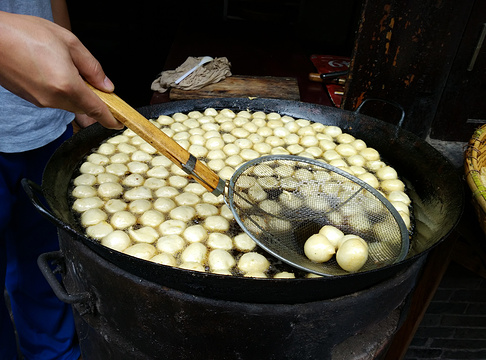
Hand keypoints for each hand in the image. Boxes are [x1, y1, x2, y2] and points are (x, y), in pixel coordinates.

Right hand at [0, 11, 121, 128]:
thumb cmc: (24, 34)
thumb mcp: (69, 42)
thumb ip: (92, 67)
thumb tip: (106, 85)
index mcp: (67, 85)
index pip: (96, 110)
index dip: (110, 119)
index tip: (119, 123)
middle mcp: (53, 99)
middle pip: (83, 108)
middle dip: (92, 99)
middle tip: (93, 81)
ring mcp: (40, 101)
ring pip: (69, 104)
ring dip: (75, 93)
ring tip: (66, 67)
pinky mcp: (31, 99)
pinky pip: (54, 100)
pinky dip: (61, 91)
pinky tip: (53, 71)